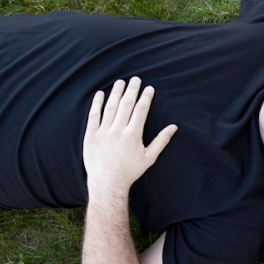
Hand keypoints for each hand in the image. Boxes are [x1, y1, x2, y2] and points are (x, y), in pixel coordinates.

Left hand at [83, 77, 176, 194]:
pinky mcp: (90, 136)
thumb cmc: (130, 171)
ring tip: (120, 82)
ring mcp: (103, 132)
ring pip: (110, 107)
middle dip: (132, 90)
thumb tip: (173, 127)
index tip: (149, 88)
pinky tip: (100, 94)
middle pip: (126, 105)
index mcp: (133, 135)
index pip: (140, 110)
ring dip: (115, 93)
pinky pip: (93, 116)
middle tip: (135, 79)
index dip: (145, 97)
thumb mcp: (149, 158)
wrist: (107, 183)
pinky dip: (96, 104)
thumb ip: (161, 141)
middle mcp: (118, 131)